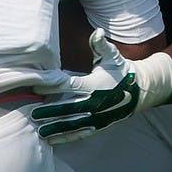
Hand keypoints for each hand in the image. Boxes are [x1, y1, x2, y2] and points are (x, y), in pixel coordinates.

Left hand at [31, 29, 171, 144]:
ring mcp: (96, 117)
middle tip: (32, 113)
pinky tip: (52, 140)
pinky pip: (79, 133)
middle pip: (68, 108)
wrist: (139, 91)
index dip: (52, 86)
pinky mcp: (98, 126)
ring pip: (72, 125)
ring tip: (38, 130)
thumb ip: (102, 45)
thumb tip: (98, 32)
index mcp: (95, 85)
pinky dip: (65, 138)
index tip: (36, 86)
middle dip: (49, 112)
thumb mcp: (112, 56)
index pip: (69, 85)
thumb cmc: (120, 70)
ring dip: (54, 128)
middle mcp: (95, 103)